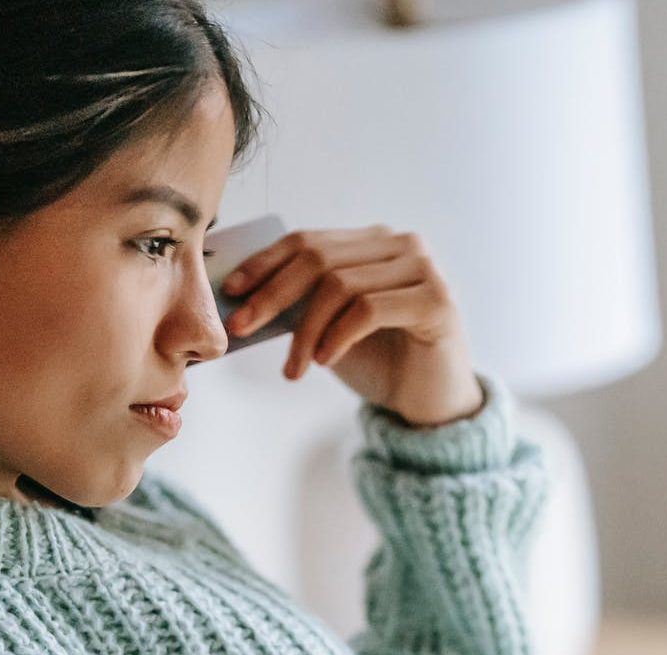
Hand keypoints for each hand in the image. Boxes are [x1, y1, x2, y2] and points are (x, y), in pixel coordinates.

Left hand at [218, 225, 483, 428]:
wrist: (429, 402)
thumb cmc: (380, 362)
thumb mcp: (329, 327)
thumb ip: (299, 304)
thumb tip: (240, 296)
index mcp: (373, 243)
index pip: (308, 241)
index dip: (264, 263)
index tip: (231, 291)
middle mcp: (402, 246)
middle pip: (318, 258)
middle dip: (272, 294)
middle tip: (242, 328)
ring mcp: (423, 270)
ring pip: (340, 285)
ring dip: (306, 330)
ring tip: (295, 367)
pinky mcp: (436, 301)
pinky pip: (368, 309)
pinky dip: (337, 336)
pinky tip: (326, 361)